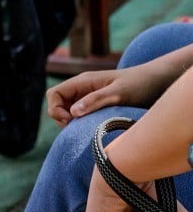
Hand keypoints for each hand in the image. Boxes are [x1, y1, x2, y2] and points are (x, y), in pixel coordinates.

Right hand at [47, 62, 173, 126]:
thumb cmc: (140, 84)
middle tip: (77, 126)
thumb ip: (95, 100)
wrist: (157, 82)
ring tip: (84, 128)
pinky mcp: (94, 107)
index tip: (70, 120)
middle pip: (56, 104)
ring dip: (68, 124)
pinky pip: (77, 117)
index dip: (55, 109)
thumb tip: (72, 113)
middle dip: (59, 118)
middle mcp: (82, 89)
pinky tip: (91, 129)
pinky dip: (78, 126)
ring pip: (65, 112)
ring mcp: (87, 98)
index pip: (53, 94)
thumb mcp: (118, 93)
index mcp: (83, 81)